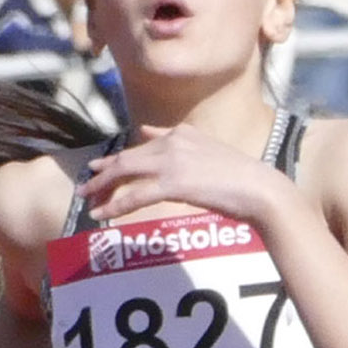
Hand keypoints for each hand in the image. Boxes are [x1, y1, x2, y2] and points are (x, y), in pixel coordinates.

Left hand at [82, 115, 294, 227]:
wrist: (261, 189)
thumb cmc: (245, 179)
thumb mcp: (214, 154)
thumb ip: (189, 149)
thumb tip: (166, 145)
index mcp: (183, 133)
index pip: (143, 142)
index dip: (122, 155)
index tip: (106, 164)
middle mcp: (173, 142)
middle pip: (127, 156)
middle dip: (104, 170)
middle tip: (87, 182)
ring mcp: (171, 161)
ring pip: (124, 172)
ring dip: (101, 186)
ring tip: (86, 197)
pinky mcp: (172, 183)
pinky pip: (134, 195)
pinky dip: (114, 204)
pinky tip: (101, 213)